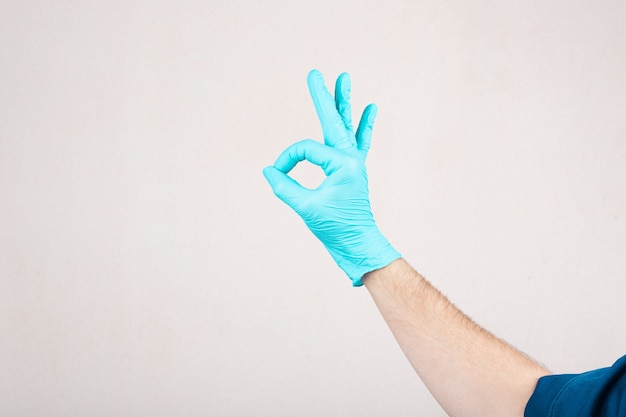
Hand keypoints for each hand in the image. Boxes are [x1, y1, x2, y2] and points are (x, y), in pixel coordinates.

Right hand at [263, 70, 400, 285]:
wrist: (357, 244)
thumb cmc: (335, 228)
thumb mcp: (306, 208)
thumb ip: (285, 186)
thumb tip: (270, 170)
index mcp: (342, 164)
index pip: (305, 150)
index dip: (287, 160)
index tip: (277, 173)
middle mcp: (351, 158)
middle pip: (333, 121)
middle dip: (322, 96)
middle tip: (315, 72)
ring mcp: (354, 163)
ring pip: (346, 126)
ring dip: (344, 102)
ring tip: (345, 78)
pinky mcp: (354, 170)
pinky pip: (360, 143)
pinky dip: (364, 125)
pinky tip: (371, 108)